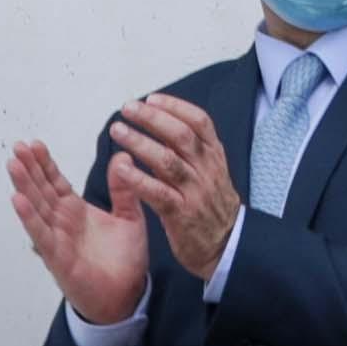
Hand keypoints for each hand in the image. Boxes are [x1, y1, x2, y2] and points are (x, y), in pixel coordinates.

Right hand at [7, 139, 151, 326]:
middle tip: (17, 146)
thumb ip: (124, 189)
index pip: (56, 182)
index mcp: (76, 211)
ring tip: (13, 165)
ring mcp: (57, 239)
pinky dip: (29, 217)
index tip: (34, 143)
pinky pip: (41, 234)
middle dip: (29, 168)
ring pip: (37, 208)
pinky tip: (18, 200)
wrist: (127, 296)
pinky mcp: (58, 257)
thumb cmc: (125, 261)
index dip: (44, 163)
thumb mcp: (130, 217)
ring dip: (24, 186)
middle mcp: (62, 223)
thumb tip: (123, 155)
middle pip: (41, 190)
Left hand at [109, 91, 246, 279]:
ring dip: (140, 142)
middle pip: (181, 135)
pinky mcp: (182, 214)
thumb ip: (187, 152)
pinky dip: (138, 179)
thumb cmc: (212, 208)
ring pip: (167, 161)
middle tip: (128, 108)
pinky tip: (121, 169)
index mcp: (214, 157)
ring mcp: (195, 192)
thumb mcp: (210, 172)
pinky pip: (158, 193)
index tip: (152, 98)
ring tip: (118, 130)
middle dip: (152, 118)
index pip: (199, 122)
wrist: (228, 247)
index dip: (175, 106)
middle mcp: (207, 170)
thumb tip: (159, 125)